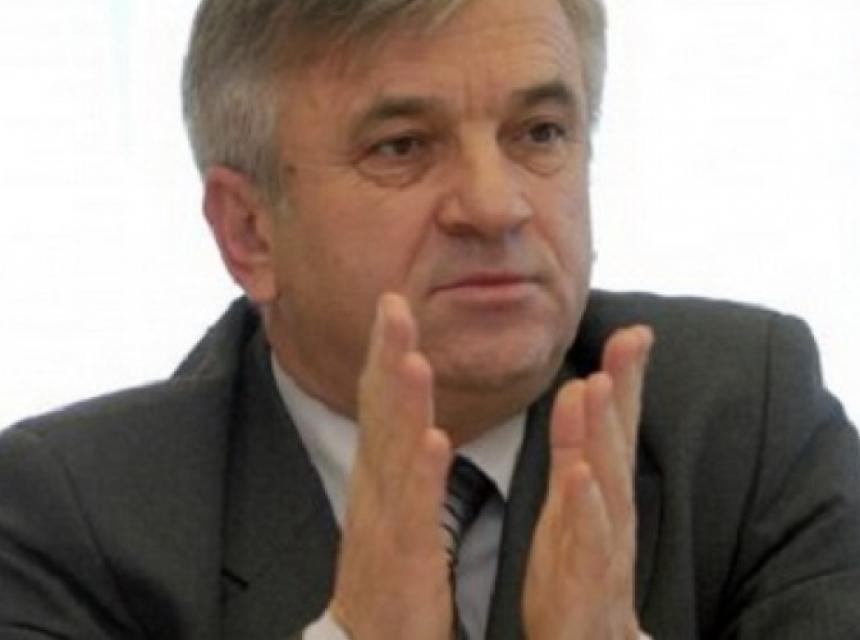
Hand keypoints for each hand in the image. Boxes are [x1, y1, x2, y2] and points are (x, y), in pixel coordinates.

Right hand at [329, 293, 453, 639]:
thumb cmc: (392, 579)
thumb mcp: (396, 511)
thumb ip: (402, 463)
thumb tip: (413, 422)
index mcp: (380, 478)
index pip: (378, 405)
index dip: (384, 352)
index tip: (392, 301)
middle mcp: (375, 493)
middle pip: (378, 415)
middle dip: (385, 356)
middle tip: (392, 303)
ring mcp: (386, 527)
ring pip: (392, 455)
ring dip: (402, 404)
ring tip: (411, 357)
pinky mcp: (406, 564)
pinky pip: (415, 515)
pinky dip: (421, 476)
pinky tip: (433, 442)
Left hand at [523, 325, 653, 639]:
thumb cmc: (577, 564)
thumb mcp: (574, 497)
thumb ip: (577, 443)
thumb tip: (585, 386)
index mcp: (603, 491)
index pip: (616, 429)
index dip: (627, 381)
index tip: (634, 331)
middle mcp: (611, 513)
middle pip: (616, 446)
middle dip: (621, 394)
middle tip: (623, 342)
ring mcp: (602, 547)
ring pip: (606, 486)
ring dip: (602, 436)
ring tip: (597, 389)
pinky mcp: (584, 582)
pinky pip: (587, 543)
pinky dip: (587, 509)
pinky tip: (580, 475)